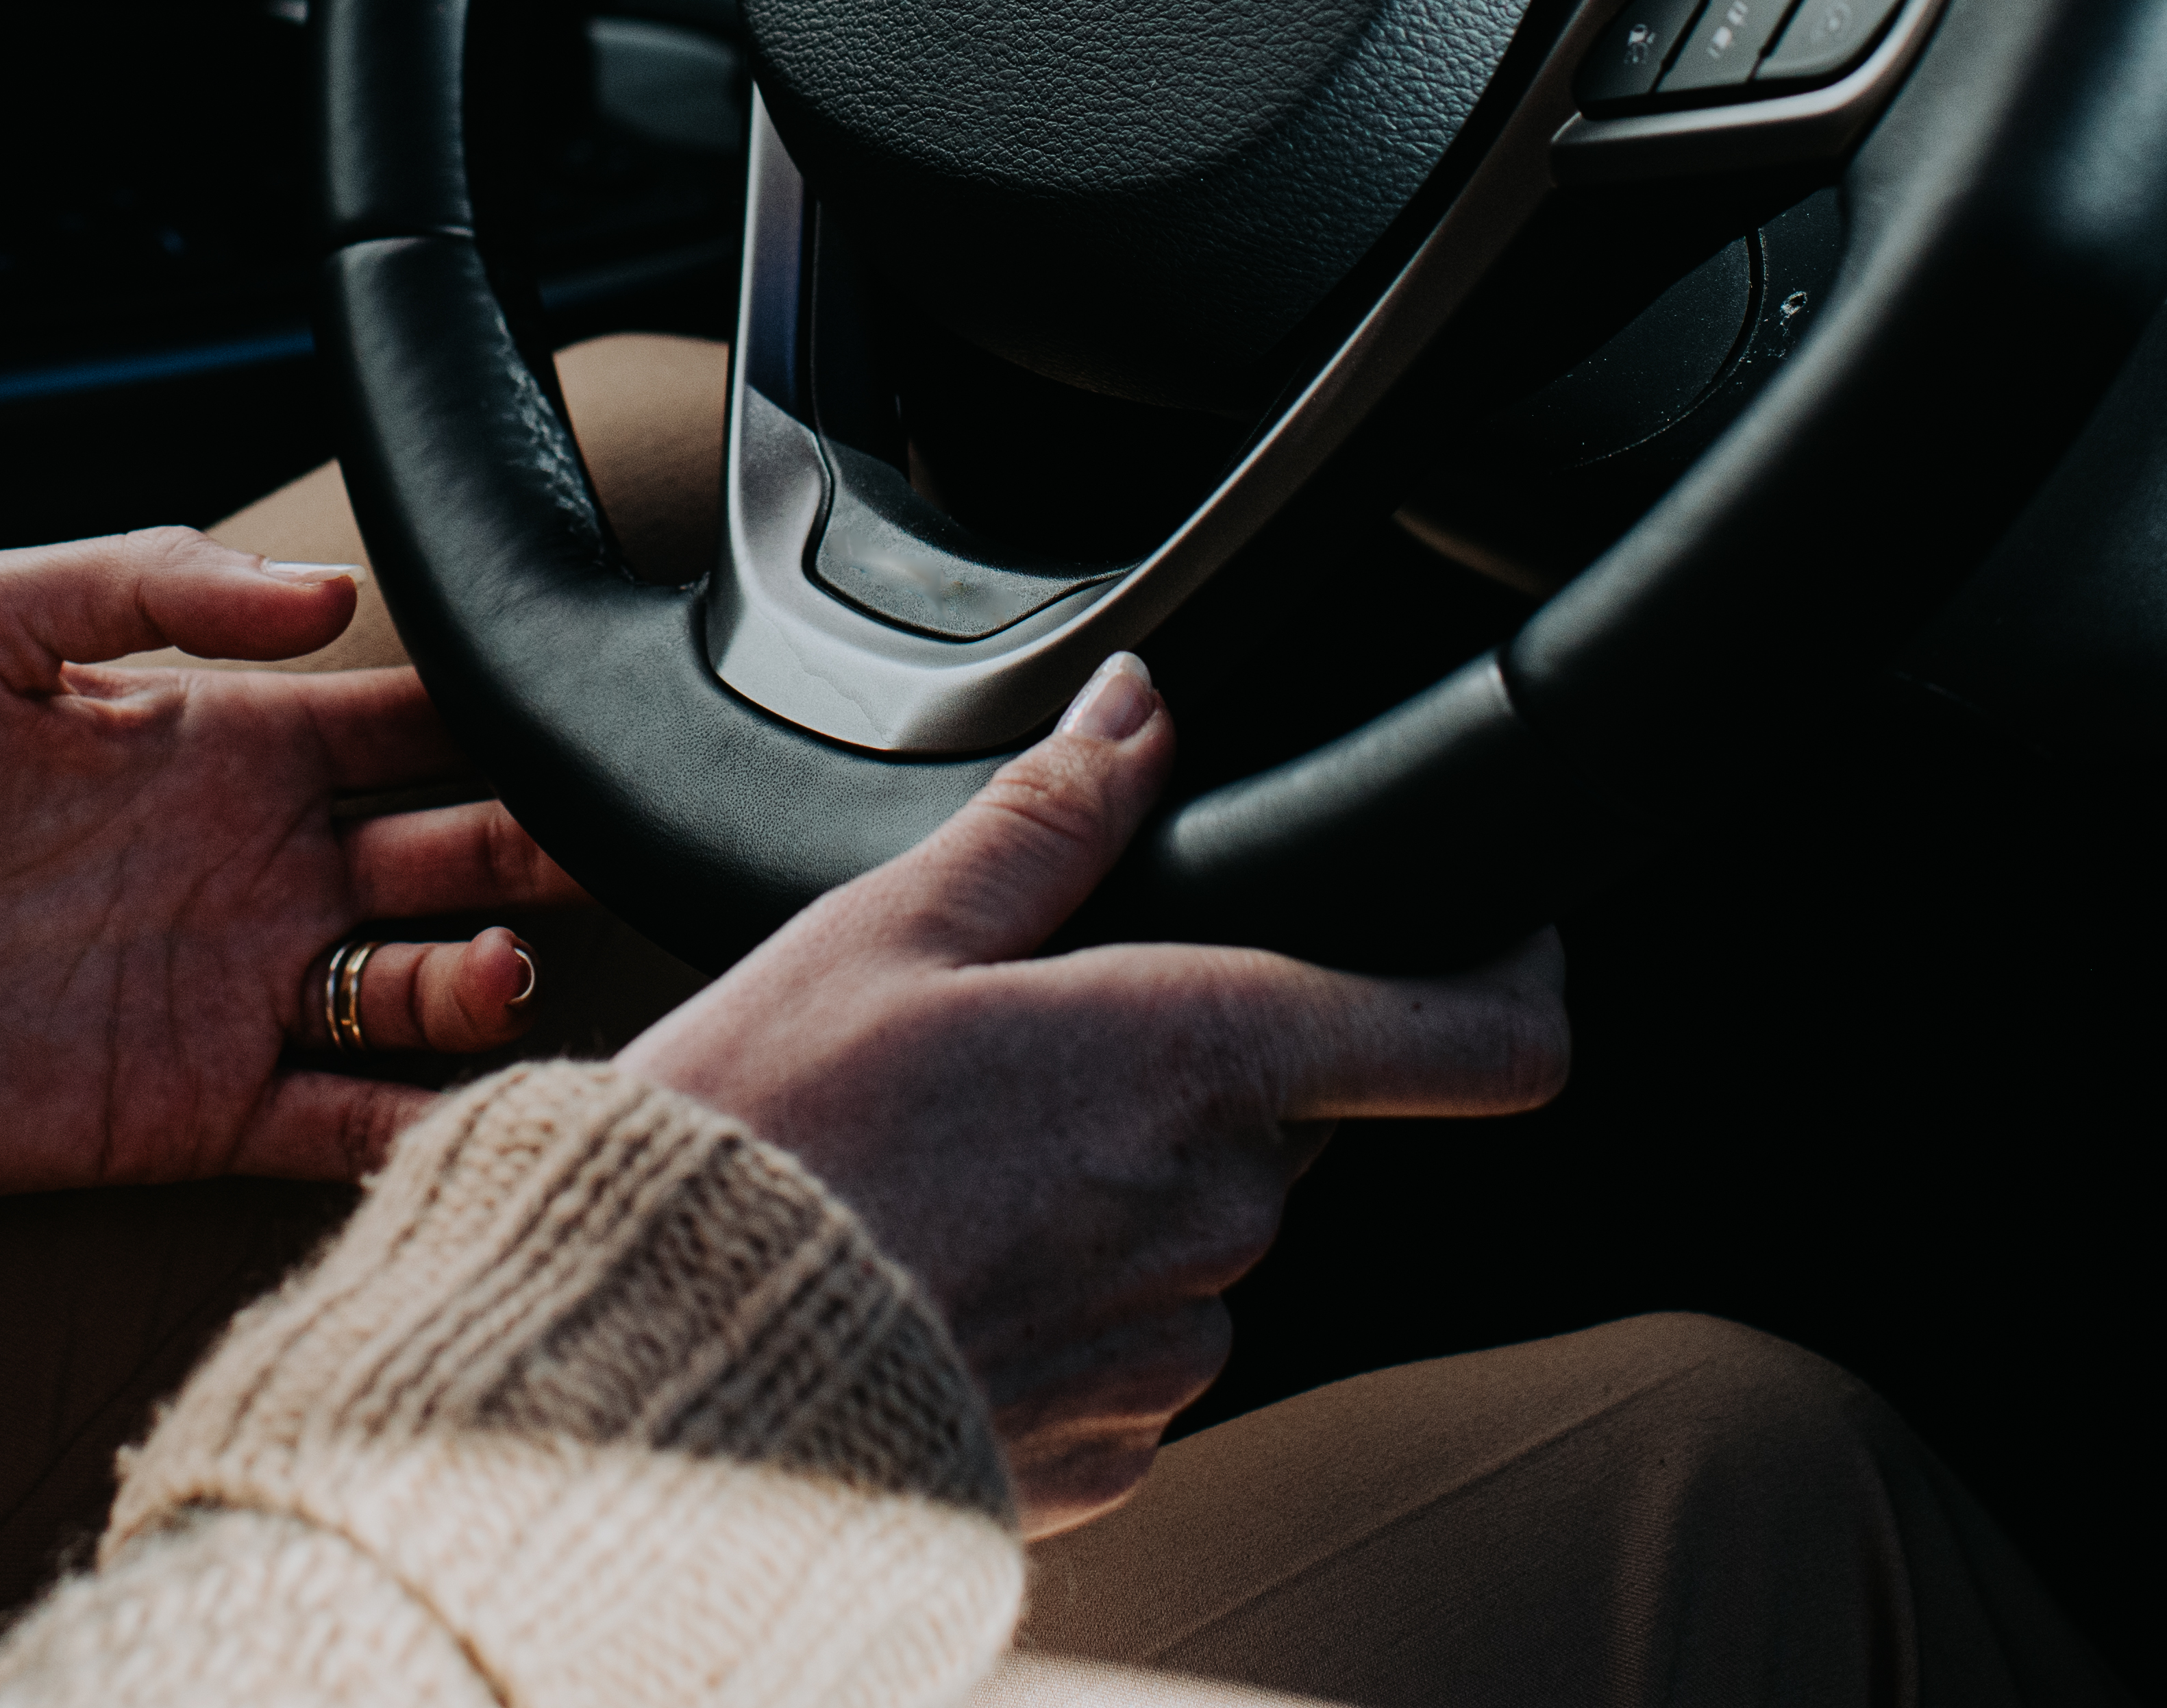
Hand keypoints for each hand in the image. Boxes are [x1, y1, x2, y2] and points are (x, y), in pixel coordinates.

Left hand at [0, 531, 579, 1194]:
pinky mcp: (197, 1109)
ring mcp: (241, 991)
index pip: (413, 725)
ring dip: (484, 982)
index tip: (561, 715)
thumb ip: (156, 573)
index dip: (494, 720)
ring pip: (421, 990)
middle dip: (535, 848)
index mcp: (235, 746)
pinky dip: (419, 1122)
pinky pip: (343, 1123)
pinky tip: (467, 1100)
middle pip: (453, 855)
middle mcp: (262, 869)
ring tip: (499, 965)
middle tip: (588, 843)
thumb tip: (329, 592)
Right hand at [624, 656, 1568, 1529]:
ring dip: (1119, 1196)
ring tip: (951, 1175)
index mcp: (1192, 1059)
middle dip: (1188, 1078)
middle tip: (1021, 1059)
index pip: (1478, 1040)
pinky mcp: (1109, 1458)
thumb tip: (1141, 708)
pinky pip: (1135, 1353)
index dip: (1518, 979)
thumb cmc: (759, 1147)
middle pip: (1285, 1119)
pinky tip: (944, 1272)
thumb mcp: (883, 933)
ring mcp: (1169, 1354)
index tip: (1498, 942)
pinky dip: (1065, 1307)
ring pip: (1204, 1236)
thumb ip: (1048, 818)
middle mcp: (1216, 1216)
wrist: (648, 1380)